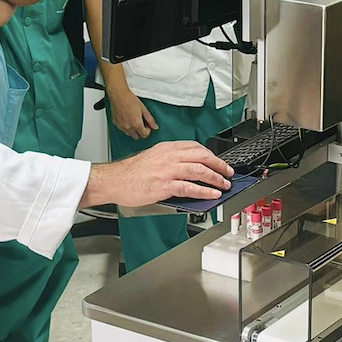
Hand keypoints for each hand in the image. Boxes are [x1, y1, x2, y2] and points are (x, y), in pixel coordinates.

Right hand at [80, 140, 233, 209]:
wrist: (113, 180)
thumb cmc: (129, 173)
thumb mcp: (151, 158)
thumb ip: (169, 161)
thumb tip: (186, 170)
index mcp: (166, 148)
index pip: (194, 146)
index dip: (210, 154)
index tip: (217, 161)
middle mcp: (168, 156)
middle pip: (202, 156)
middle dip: (219, 164)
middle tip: (228, 172)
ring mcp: (167, 170)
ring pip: (199, 170)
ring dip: (216, 178)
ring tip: (224, 185)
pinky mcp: (164, 185)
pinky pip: (190, 187)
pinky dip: (204, 191)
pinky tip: (212, 194)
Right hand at [107, 84, 157, 139]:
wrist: (119, 95)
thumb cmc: (130, 100)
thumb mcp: (144, 109)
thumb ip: (150, 120)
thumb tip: (155, 127)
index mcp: (136, 124)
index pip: (144, 135)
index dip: (147, 131)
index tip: (147, 125)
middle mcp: (128, 127)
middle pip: (137, 137)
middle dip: (140, 132)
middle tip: (141, 123)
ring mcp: (121, 126)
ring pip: (129, 134)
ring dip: (133, 130)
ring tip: (133, 120)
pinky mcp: (116, 124)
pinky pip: (123, 129)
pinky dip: (126, 126)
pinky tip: (127, 118)